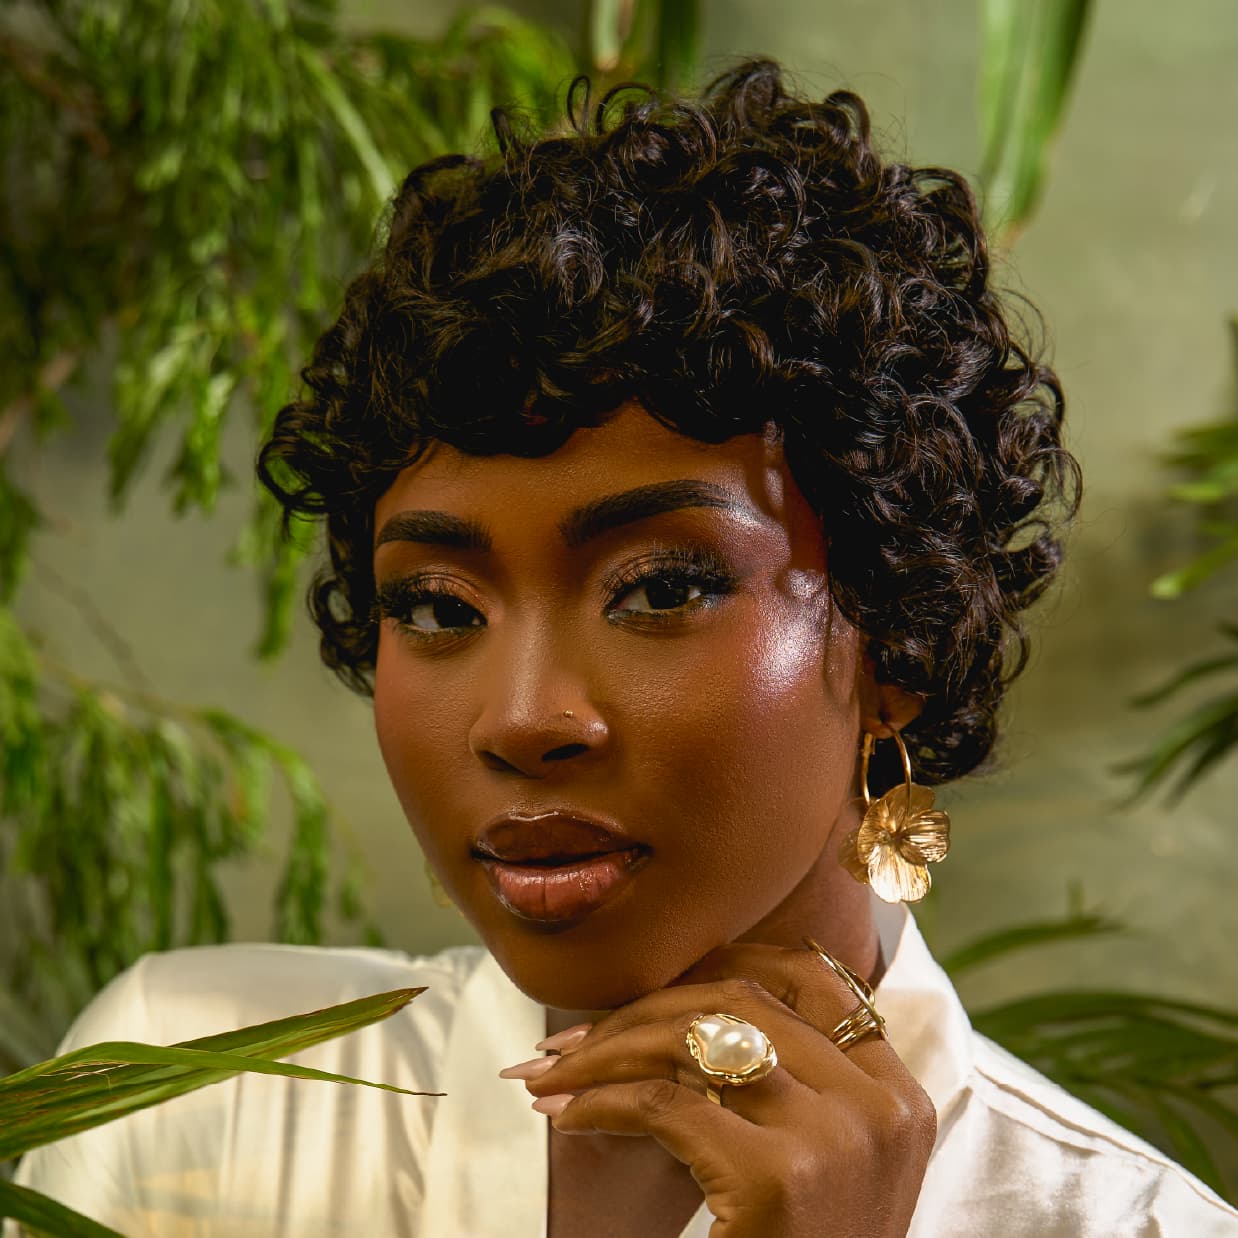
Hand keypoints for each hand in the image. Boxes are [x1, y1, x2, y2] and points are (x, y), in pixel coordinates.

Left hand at [501, 942, 935, 1236]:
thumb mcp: (825, 1156)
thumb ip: (792, 1079)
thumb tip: (682, 1002)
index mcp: (897, 1094)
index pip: (811, 976)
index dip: (723, 965)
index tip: (656, 987)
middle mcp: (877, 1106)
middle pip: (741, 1001)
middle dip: (644, 1009)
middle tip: (575, 1039)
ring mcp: (834, 1137)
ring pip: (695, 1040)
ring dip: (608, 1049)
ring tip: (556, 1072)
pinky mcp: (780, 1179)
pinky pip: (666, 1106)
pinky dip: (603, 1102)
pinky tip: (569, 1116)